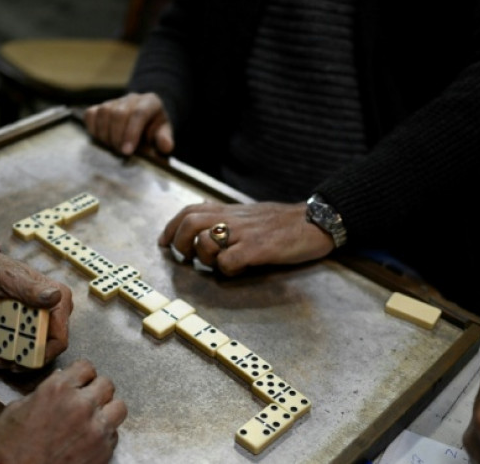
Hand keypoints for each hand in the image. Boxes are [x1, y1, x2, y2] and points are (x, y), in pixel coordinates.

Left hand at [0, 251, 73, 370]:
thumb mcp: (11, 279)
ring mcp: (34, 324)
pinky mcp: (19, 329)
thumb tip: (55, 297)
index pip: (59, 340)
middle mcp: (50, 316)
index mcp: (58, 303)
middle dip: (12, 361)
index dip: (42, 356)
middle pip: (37, 350)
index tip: (18, 364)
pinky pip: (10, 348)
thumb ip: (32, 289)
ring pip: (21, 353)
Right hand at [0, 359, 126, 463]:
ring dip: (106, 411)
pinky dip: (104, 435)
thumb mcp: (16, 409)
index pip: (86, 367)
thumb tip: (56, 387)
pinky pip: (114, 434)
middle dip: (95, 390)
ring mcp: (96, 430)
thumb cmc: (6, 448)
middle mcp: (82, 405)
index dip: (80, 374)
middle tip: (84, 400)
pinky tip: (88, 440)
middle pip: (107, 384)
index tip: (77, 381)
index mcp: (58, 389)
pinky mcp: (103, 452)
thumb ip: (43, 393)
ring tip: (93, 419)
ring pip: (118, 408)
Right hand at [83, 92, 173, 155]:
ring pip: (103, 112)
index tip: (127, 151)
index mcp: (150, 102)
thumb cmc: (154, 128)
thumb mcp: (164, 133)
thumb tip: (166, 147)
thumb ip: (164, 139)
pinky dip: (92, 128)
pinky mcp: (100, 107)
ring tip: (111, 147)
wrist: (146, 118)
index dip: (131, 133)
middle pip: (118, 113)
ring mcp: (114, 101)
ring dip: (104, 134)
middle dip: (117, 136)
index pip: (138, 114)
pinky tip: (100, 139)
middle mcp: (131, 99)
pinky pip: (90, 114)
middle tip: (120, 152)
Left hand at [158, 201, 333, 275]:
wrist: (315, 221)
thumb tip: (207, 221)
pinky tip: (239, 270)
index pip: (189, 210)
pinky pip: (229, 261)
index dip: (171, 226)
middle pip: (189, 223)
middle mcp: (233, 219)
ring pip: (205, 241)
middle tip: (188, 257)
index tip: (164, 242)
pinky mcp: (258, 249)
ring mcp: (245, 234)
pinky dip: (227, 270)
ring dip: (204, 257)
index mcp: (229, 210)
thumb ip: (229, 217)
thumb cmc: (284, 222)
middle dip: (180, 243)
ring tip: (218, 264)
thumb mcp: (250, 214)